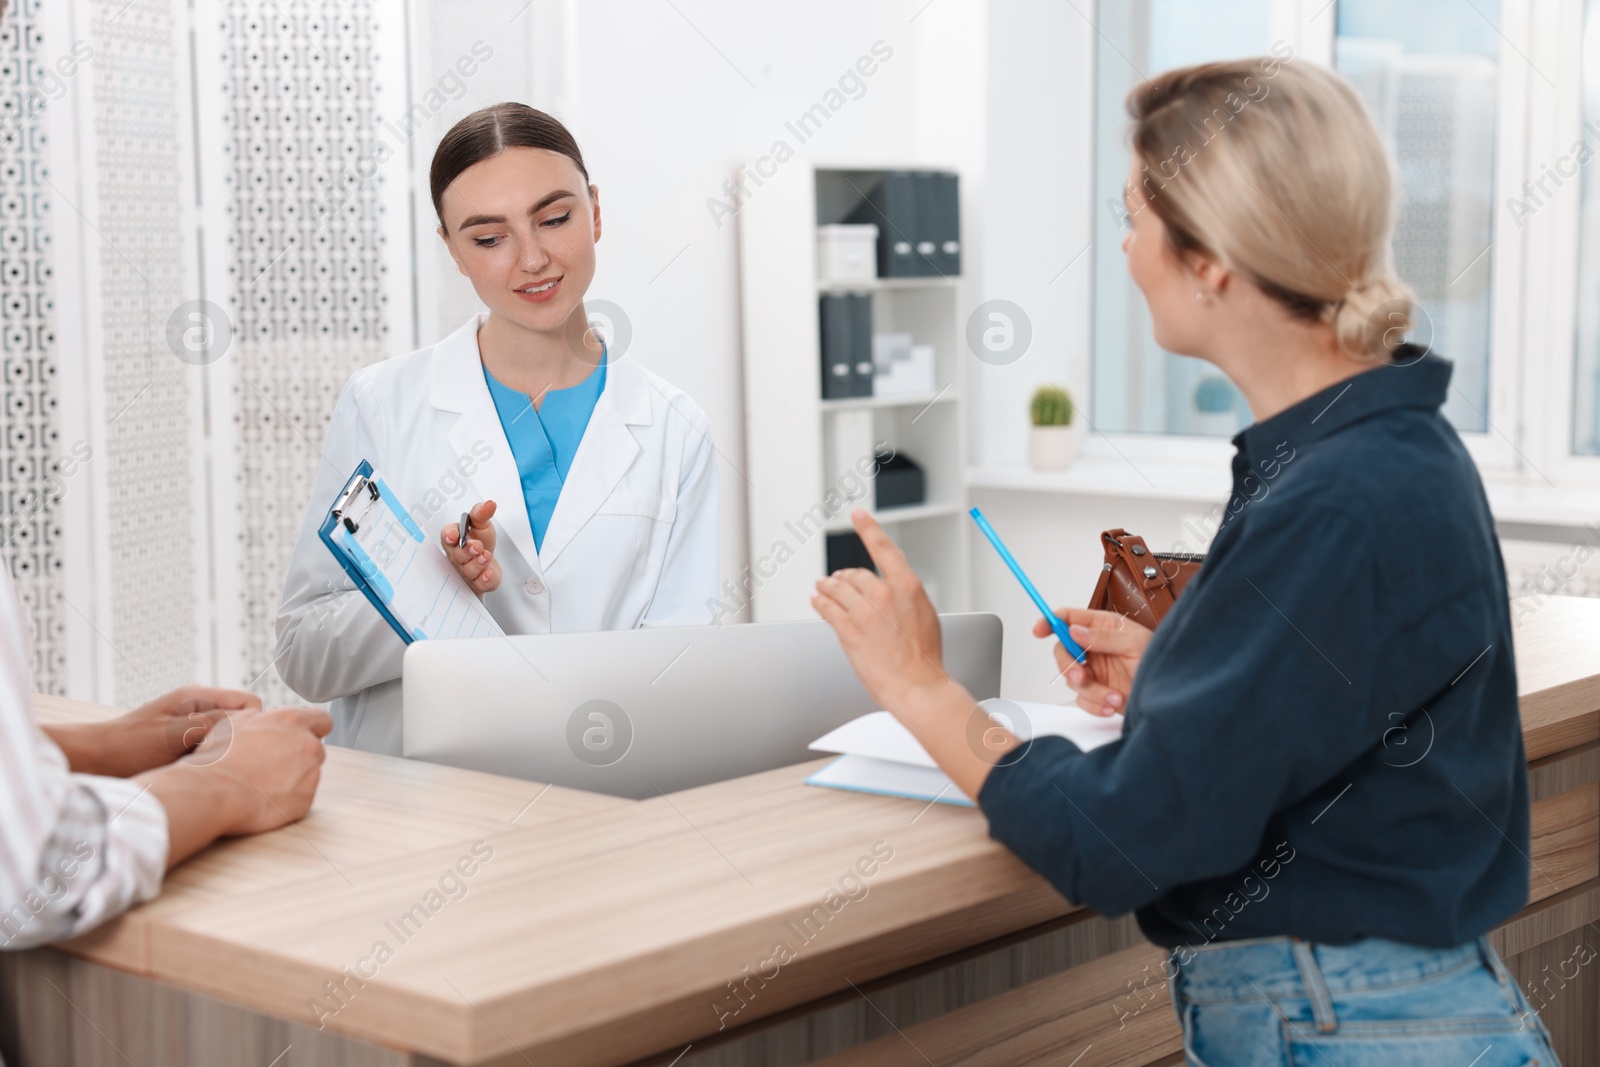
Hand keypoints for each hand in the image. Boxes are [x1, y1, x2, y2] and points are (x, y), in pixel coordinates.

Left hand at [42, 685, 260, 777]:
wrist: (93, 762)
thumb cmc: (128, 747)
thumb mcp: (174, 734)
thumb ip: (214, 723)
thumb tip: (252, 721)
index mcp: (198, 698)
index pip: (251, 704)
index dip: (256, 725)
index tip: (246, 749)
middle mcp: (199, 709)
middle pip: (243, 721)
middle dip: (243, 741)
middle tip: (229, 764)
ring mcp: (193, 727)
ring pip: (230, 738)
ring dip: (226, 754)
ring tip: (213, 771)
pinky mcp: (186, 745)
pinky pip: (215, 751)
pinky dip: (214, 762)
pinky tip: (203, 776)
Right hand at [140, 705, 332, 866]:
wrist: (213, 791)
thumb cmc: (218, 757)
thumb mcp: (236, 722)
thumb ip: (262, 719)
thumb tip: (264, 719)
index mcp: (293, 721)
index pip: (322, 720)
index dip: (312, 729)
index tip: (303, 736)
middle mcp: (309, 745)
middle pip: (314, 749)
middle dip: (298, 756)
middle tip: (270, 765)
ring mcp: (311, 774)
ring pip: (308, 775)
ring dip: (293, 778)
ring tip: (261, 783)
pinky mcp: (306, 800)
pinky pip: (301, 798)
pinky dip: (288, 799)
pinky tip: (264, 799)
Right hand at [444, 499, 500, 594]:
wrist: (488, 562)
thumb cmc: (480, 541)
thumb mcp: (482, 525)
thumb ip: (482, 514)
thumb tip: (490, 503)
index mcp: (455, 539)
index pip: (447, 536)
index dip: (449, 535)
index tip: (453, 535)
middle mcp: (458, 556)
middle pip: (457, 555)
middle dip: (466, 551)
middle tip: (477, 546)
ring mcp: (467, 571)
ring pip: (469, 570)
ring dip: (477, 564)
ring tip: (486, 556)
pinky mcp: (479, 583)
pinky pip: (480, 583)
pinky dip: (484, 579)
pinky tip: (488, 575)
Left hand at [811, 510, 949, 709]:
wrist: (918, 685)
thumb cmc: (925, 656)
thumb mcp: (925, 614)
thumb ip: (906, 593)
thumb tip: (894, 577)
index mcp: (908, 587)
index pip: (884, 549)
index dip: (869, 528)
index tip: (858, 514)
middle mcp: (885, 594)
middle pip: (855, 574)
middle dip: (844, 578)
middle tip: (837, 580)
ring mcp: (865, 612)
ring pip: (837, 589)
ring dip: (827, 587)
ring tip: (822, 587)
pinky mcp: (848, 630)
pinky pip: (826, 608)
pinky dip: (819, 602)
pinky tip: (817, 601)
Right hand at [1035, 608, 1151, 715]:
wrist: (1171, 695)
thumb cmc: (1160, 661)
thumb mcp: (1135, 643)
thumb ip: (1104, 637)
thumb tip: (1075, 631)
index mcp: (1103, 626)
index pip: (1069, 618)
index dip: (1051, 622)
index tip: (1040, 630)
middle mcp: (1095, 647)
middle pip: (1063, 651)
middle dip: (1068, 666)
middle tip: (1080, 676)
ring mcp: (1095, 671)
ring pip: (1072, 680)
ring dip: (1092, 691)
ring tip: (1114, 697)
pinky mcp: (1097, 693)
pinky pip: (1082, 700)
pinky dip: (1096, 705)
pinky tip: (1113, 705)